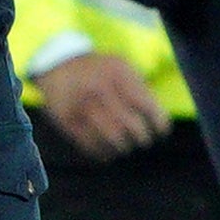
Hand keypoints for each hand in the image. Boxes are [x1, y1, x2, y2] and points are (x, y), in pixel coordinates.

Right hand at [34, 50, 170, 160]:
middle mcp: (100, 90)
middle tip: (144, 139)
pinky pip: (92, 146)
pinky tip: (109, 150)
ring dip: (124, 147)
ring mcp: (82, 107)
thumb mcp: (121, 66)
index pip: (145, 104)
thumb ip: (141, 87)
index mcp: (117, 74)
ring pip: (112, 139)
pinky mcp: (69, 122)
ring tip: (126, 145)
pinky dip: (105, 153)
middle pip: (130, 125)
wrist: (58, 66)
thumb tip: (158, 117)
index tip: (162, 131)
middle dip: (142, 137)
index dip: (158, 121)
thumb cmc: (99, 69)